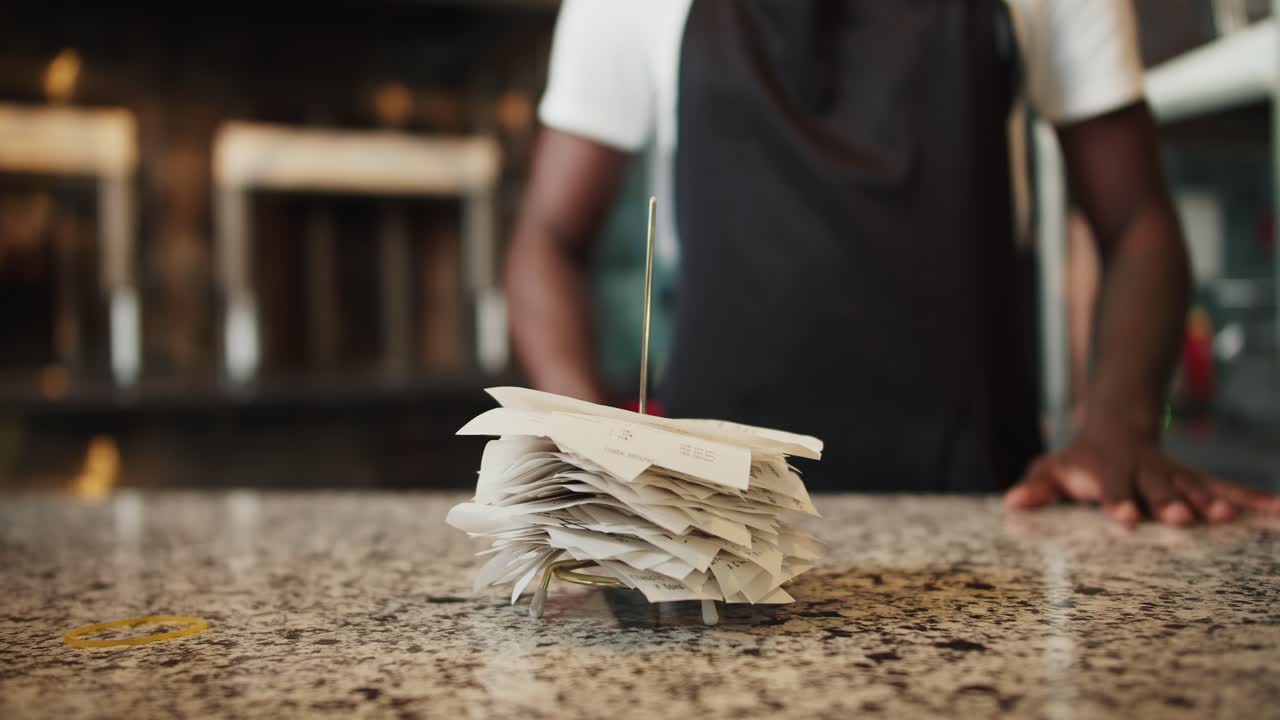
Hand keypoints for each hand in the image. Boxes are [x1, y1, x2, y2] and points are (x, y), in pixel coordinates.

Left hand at [1004, 421, 1279, 526]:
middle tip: (1181, 518)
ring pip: (1197, 488)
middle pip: (1160, 489)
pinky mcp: (1197, 481)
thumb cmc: (1079, 459)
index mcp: (1110, 471)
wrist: (1117, 425)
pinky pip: (1230, 489)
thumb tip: (1011, 502)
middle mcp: (1147, 473)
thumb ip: (1036, 487)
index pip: (1112, 488)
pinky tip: (1279, 512)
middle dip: (1171, 503)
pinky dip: (1256, 501)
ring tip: (1229, 517)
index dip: (1117, 501)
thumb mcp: (1053, 469)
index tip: (1124, 518)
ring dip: (1213, 502)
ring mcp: (1176, 477)